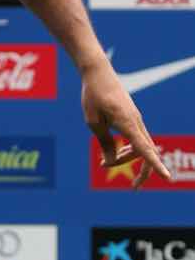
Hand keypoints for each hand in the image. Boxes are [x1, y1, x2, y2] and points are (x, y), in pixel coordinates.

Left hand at [81, 59, 171, 188]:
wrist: (98, 73)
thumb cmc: (93, 96)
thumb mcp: (93, 122)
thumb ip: (104, 143)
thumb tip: (111, 162)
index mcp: (127, 122)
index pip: (144, 149)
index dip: (155, 165)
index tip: (167, 177)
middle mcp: (136, 122)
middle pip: (144, 152)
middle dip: (140, 170)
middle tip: (129, 186)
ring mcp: (136, 120)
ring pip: (140, 146)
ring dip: (126, 158)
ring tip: (103, 163)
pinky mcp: (132, 118)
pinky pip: (136, 139)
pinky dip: (127, 149)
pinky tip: (114, 151)